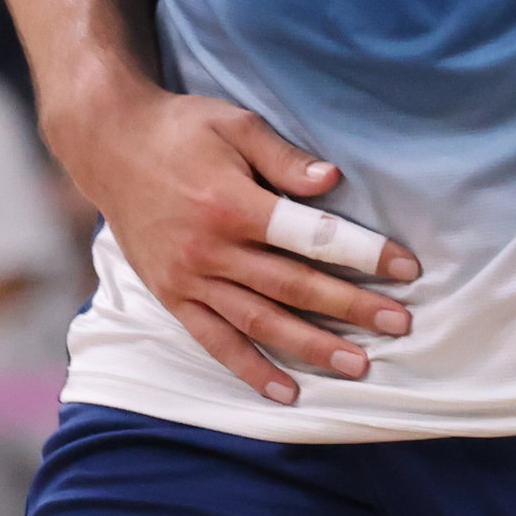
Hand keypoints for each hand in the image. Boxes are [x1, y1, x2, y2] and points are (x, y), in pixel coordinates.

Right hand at [51, 81, 419, 406]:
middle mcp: (210, 249)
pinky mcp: (171, 298)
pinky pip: (214, 342)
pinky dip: (249, 370)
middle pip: (292, 286)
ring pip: (259, 323)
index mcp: (232, 203)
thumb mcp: (235, 124)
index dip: (362, 253)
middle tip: (400, 324)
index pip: (311, 236)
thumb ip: (284, 158)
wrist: (110, 147)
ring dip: (311, 348)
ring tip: (358, 366)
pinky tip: (286, 391)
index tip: (405, 268)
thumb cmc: (181, 129)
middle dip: (350, 308)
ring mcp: (188, 280)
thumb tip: (332, 181)